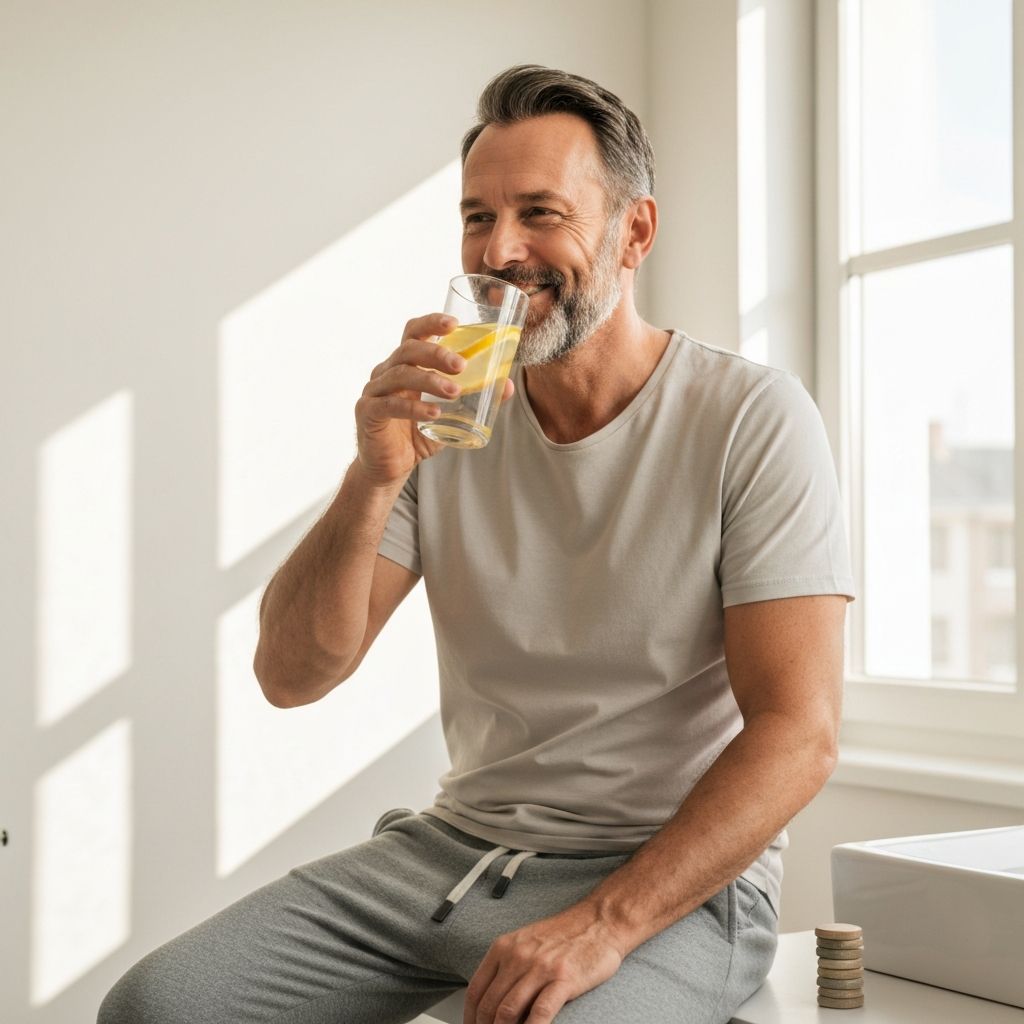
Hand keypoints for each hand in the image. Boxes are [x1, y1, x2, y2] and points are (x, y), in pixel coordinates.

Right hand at [355, 313, 514, 485]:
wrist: (389, 468)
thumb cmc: (417, 435)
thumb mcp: (451, 416)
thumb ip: (476, 400)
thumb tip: (509, 386)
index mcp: (404, 365)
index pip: (414, 333)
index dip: (431, 323)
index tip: (454, 324)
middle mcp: (386, 372)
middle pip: (408, 350)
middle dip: (436, 354)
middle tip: (461, 365)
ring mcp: (374, 391)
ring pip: (400, 375)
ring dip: (430, 380)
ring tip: (454, 392)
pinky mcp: (368, 413)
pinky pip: (389, 405)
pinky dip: (414, 408)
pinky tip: (434, 413)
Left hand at [464, 903, 626, 1023]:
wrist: (599, 921)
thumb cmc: (565, 934)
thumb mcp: (526, 942)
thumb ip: (507, 966)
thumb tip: (491, 1001)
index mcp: (504, 947)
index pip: (475, 990)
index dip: (470, 1017)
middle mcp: (518, 956)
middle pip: (489, 1005)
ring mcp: (540, 968)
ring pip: (508, 1011)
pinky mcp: (563, 979)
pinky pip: (540, 1013)